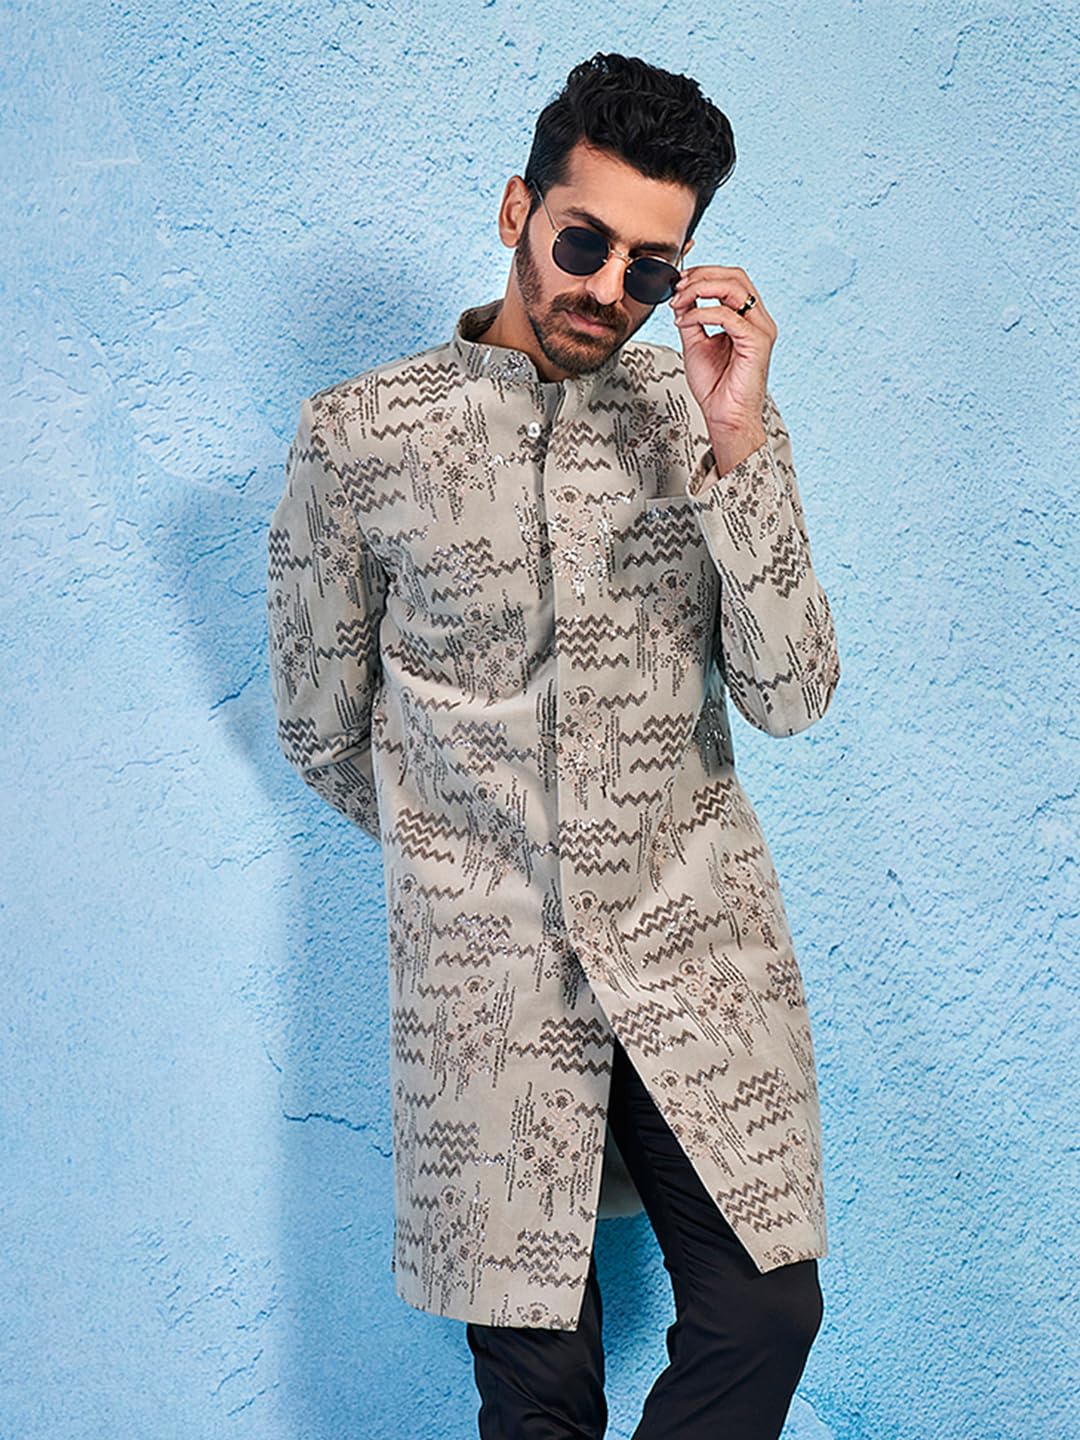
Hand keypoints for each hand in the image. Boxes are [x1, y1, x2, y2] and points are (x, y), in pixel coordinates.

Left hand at [669, 266, 776, 437]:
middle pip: (736, 276)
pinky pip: (727, 315)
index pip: (732, 280)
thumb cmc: (716, 388)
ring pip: (734, 288)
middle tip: (679, 286)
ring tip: (679, 301)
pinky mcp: (756, 342)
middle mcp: (758, 320)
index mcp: (748, 318)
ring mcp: (760, 329)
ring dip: (700, 289)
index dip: (705, 273)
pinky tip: (685, 322)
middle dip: (703, 275)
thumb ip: (691, 318)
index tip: (680, 281)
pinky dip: (701, 313)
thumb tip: (681, 296)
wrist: (725, 417)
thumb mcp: (696, 344)